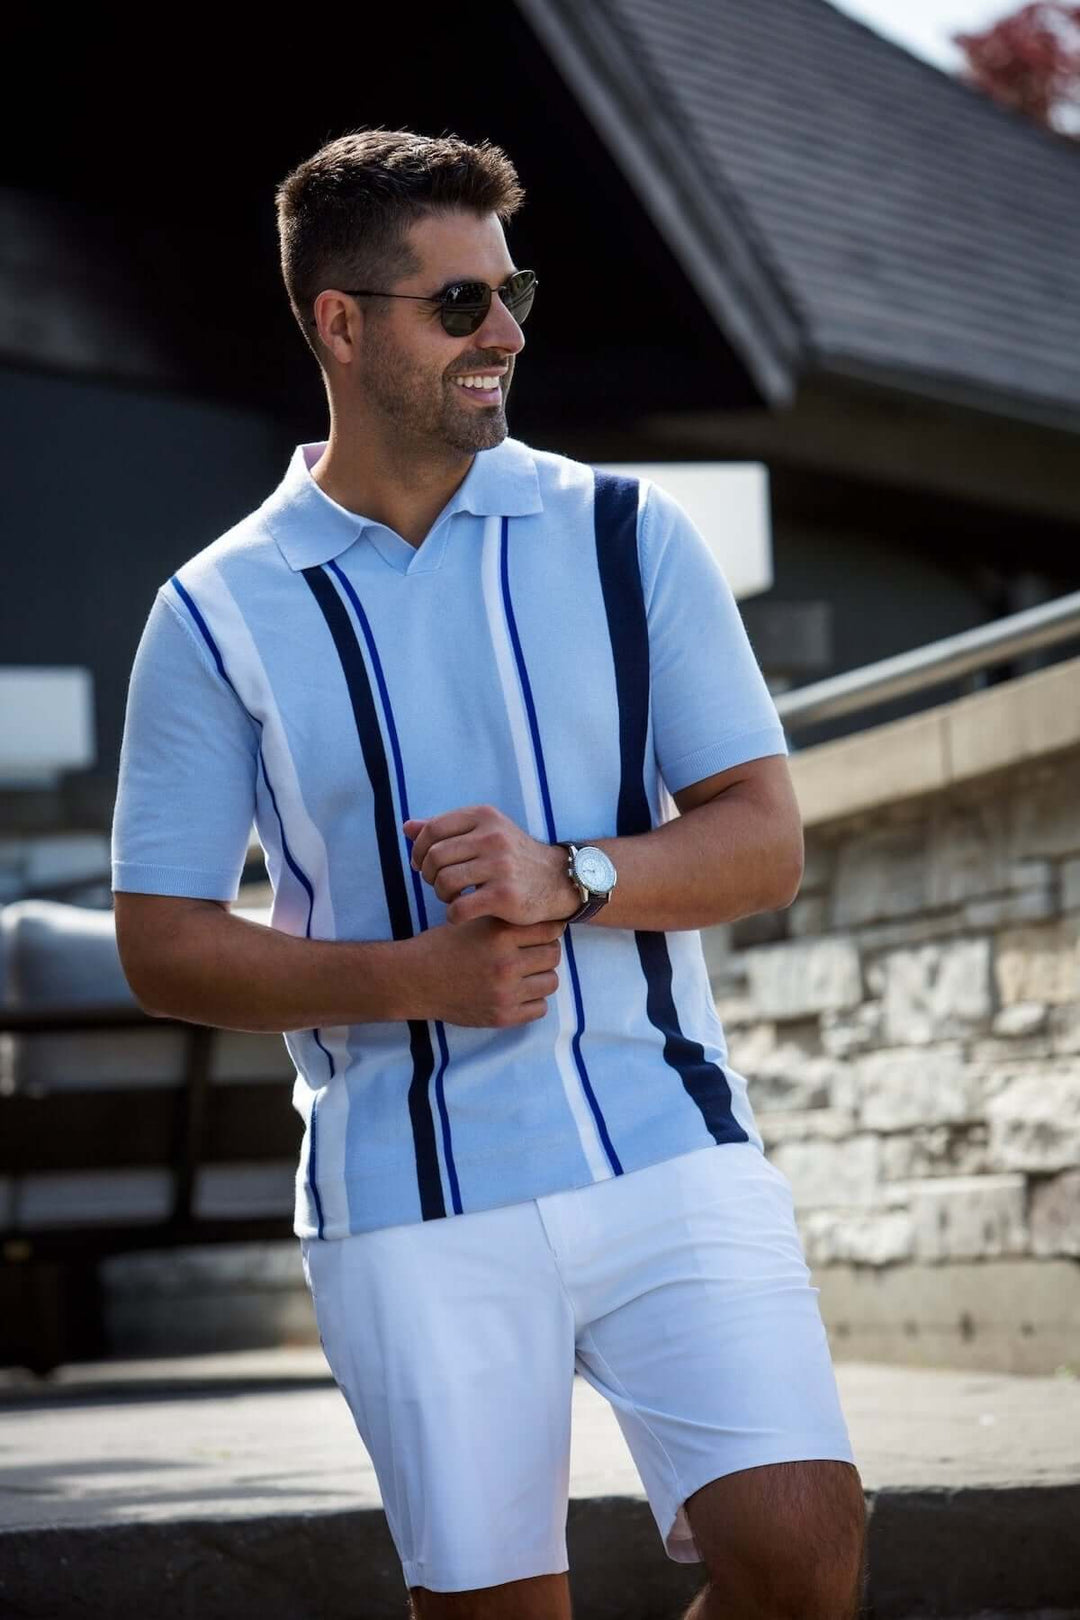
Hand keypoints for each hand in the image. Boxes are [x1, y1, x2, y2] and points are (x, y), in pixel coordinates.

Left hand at [403, 803, 578, 925]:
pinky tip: (462, 913)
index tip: (423, 866)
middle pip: (435, 856)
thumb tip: (406, 827)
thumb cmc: (513, 857)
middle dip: (430, 875)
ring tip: (453, 897)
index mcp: (484, 816)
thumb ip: (446, 829)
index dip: (420, 850)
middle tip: (440, 884)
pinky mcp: (505, 895)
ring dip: (441, 895)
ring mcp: (500, 866)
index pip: (432, 829)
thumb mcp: (485, 832)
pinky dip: (453, 915)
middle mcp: (493, 836)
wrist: (558, 880)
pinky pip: (459, 908)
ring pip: (444, 882)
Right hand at [406, 916, 565, 1026]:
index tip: (540, 933)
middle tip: (531, 953)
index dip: (547, 929)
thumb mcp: (473, 921)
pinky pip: (540, 1008)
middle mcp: (506, 964)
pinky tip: (517, 993)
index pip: (549, 930)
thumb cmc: (443, 946)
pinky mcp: (502, 1016)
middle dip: (544, 951)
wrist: (414, 980)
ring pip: (551, 982)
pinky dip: (533, 1000)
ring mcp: (505, 993)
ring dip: (541, 976)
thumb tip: (546, 921)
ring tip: (525, 973)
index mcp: (499, 935)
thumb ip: (506, 921)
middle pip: (553, 955)